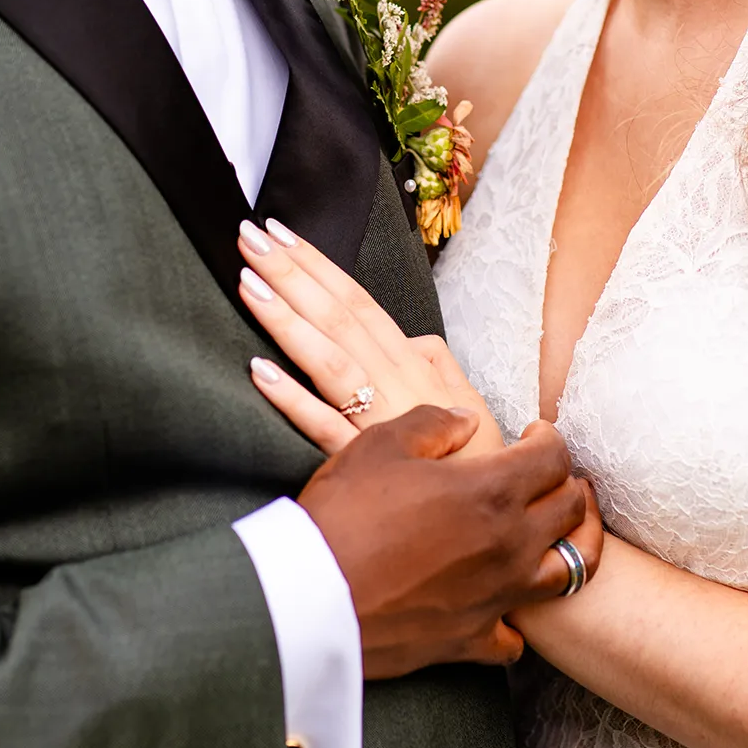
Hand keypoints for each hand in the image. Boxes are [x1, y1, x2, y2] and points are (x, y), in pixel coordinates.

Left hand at [236, 217, 504, 453]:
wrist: (500, 515)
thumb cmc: (479, 462)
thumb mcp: (467, 402)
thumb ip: (437, 363)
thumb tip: (413, 339)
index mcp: (413, 364)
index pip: (359, 302)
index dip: (320, 266)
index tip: (280, 233)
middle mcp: (395, 381)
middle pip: (338, 317)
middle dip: (293, 274)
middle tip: (249, 237)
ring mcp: (379, 419)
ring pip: (329, 359)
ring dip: (287, 319)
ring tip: (248, 283)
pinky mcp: (364, 462)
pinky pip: (323, 425)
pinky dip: (291, 397)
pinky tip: (258, 371)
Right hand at [294, 403, 603, 675]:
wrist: (308, 598)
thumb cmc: (341, 514)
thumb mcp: (380, 444)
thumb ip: (433, 423)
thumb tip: (468, 420)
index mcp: (491, 491)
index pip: (553, 458)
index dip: (549, 438)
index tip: (533, 434)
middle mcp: (508, 545)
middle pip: (571, 508)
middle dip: (568, 483)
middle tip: (552, 474)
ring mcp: (496, 597)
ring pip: (571, 571)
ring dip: (575, 544)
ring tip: (563, 530)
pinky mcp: (473, 640)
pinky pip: (517, 637)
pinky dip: (518, 619)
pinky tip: (507, 602)